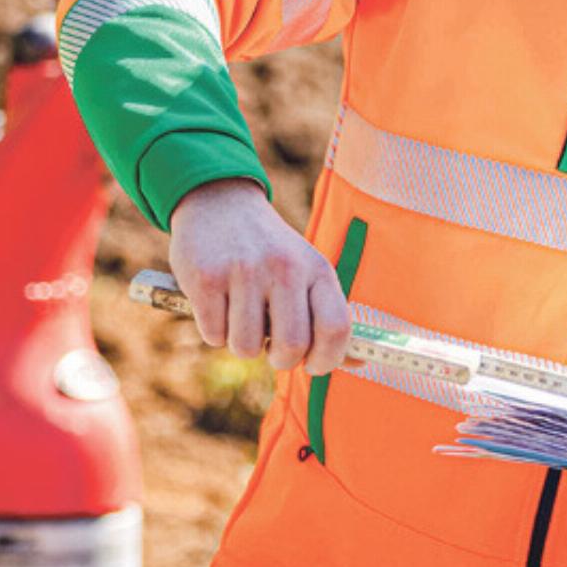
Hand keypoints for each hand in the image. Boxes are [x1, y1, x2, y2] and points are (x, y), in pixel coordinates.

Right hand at [167, 178, 351, 374]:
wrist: (221, 202)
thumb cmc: (271, 251)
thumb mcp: (308, 270)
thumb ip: (328, 316)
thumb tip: (360, 363)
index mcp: (318, 269)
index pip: (336, 328)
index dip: (326, 359)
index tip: (312, 363)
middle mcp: (285, 268)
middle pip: (292, 347)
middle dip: (281, 360)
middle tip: (272, 346)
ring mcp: (244, 271)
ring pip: (246, 347)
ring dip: (242, 344)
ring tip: (242, 316)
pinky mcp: (206, 277)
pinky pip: (214, 335)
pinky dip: (215, 331)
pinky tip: (219, 303)